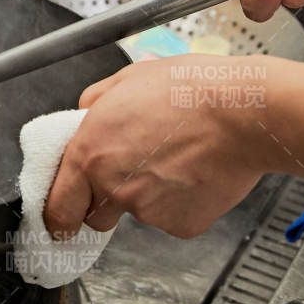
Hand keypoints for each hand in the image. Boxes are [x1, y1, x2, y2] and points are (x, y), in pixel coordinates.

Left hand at [43, 56, 276, 239]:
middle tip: (133, 170)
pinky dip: (180, 203)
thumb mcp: (129, 78)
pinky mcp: (181, 224)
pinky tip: (194, 173)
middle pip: (95, 216)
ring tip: (175, 158)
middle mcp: (113, 187)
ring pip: (138, 213)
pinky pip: (172, 218)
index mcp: (90, 152)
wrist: (245, 113)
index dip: (59, 214)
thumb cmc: (193, 91)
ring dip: (149, 195)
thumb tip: (85, 114)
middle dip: (106, 201)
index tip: (62, 219)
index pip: (58, 206)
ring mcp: (148, 211)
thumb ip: (95, 102)